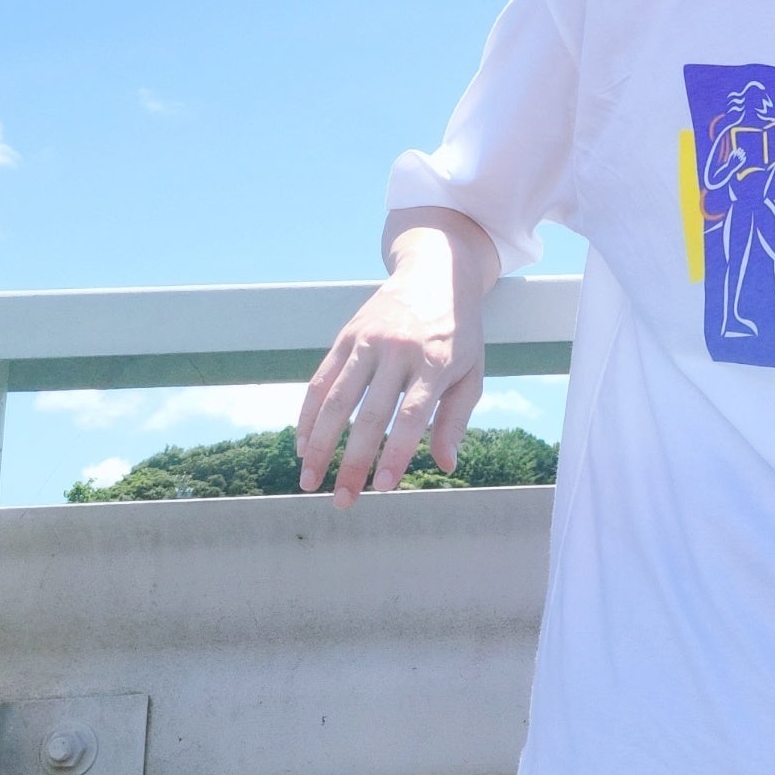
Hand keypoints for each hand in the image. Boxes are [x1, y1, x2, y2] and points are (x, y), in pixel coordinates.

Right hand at [295, 233, 487, 509]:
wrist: (436, 273)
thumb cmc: (459, 334)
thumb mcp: (472, 372)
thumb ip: (456, 419)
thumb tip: (446, 465)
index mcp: (435, 362)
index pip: (411, 416)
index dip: (395, 453)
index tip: (382, 488)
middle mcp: (397, 351)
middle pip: (369, 415)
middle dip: (352, 463)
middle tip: (341, 501)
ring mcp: (367, 341)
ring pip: (335, 400)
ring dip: (319, 445)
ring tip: (309, 481)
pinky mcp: (345, 336)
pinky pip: (320, 380)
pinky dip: (308, 415)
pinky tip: (303, 445)